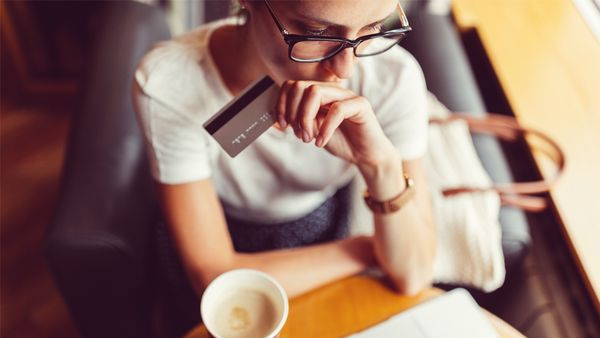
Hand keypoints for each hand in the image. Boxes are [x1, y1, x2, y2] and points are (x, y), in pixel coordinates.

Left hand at [275, 80, 397, 168]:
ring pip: (316, 92)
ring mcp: (347, 95)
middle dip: (293, 112)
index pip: (292, 85)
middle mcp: (332, 90)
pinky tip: (321, 142)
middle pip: (301, 86)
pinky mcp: (361, 105)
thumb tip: (272, 122)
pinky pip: (337, 109)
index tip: (283, 125)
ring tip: (309, 138)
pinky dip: (324, 129)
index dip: (283, 104)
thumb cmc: (340, 141)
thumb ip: (295, 123)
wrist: (365, 155)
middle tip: (299, 134)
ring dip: (306, 118)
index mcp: (319, 93)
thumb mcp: (312, 132)